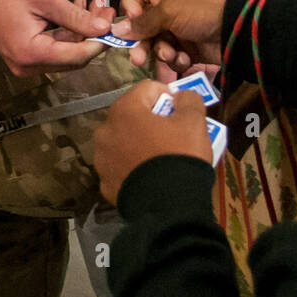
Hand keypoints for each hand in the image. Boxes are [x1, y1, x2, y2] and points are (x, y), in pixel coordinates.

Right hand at [0, 0, 110, 76]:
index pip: (77, 57)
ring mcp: (27, 65)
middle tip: (105, 9)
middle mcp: (30, 67)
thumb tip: (104, 28)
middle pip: (73, 58)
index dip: (99, 43)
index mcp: (32, 54)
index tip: (113, 25)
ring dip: (81, 32)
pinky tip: (76, 11)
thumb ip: (74, 16)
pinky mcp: (26, 59)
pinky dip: (67, 34)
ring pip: (66, 54)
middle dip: (92, 35)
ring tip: (93, 5)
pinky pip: (54, 50)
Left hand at [93, 80, 211, 202]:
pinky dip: (132, 168)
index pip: (147, 89)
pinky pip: (121, 168)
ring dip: (137, 143)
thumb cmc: (179, 155)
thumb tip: (181, 96)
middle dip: (150, 120)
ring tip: (158, 157)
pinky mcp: (105, 185)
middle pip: (131, 116)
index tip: (180, 111)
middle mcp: (105, 131)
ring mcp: (102, 160)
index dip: (167, 96)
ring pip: (122, 142)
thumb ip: (188, 100)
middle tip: (171, 134)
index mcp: (124, 110)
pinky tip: (149, 176)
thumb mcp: (194, 121)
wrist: (169, 207)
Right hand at [112, 0, 231, 75]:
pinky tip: (184, 59)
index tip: (133, 23)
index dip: (130, 8)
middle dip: (141, 43)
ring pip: (156, 43)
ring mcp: (179, 27)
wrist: (237, 28)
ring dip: (161, 52)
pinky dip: (176, 59)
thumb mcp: (169, 10)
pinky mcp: (188, 46)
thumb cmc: (200, 8)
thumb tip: (117, 30)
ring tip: (172, 55)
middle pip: (143, 25)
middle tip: (138, 59)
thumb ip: (143, 22)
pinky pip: (172, 54)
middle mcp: (168, 6)